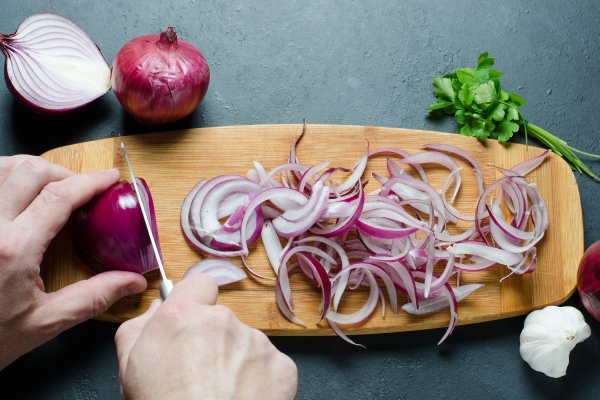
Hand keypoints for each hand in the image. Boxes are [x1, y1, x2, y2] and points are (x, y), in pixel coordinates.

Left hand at [0, 156, 146, 369]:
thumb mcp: (44, 323)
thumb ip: (92, 297)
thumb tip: (132, 282)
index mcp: (14, 250)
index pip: (59, 196)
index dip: (91, 181)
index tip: (110, 178)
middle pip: (30, 172)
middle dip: (64, 173)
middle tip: (80, 189)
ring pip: (1, 168)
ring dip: (31, 169)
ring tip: (49, 185)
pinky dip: (5, 177)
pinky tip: (16, 191)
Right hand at [115, 273, 297, 399]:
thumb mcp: (129, 366)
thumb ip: (140, 326)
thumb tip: (158, 307)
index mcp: (185, 316)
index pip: (200, 284)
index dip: (196, 301)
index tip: (193, 320)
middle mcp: (224, 320)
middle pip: (223, 320)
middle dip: (215, 341)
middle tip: (202, 375)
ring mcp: (256, 342)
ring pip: (247, 344)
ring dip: (237, 362)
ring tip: (222, 393)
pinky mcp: (281, 366)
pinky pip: (270, 365)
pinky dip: (260, 380)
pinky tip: (243, 399)